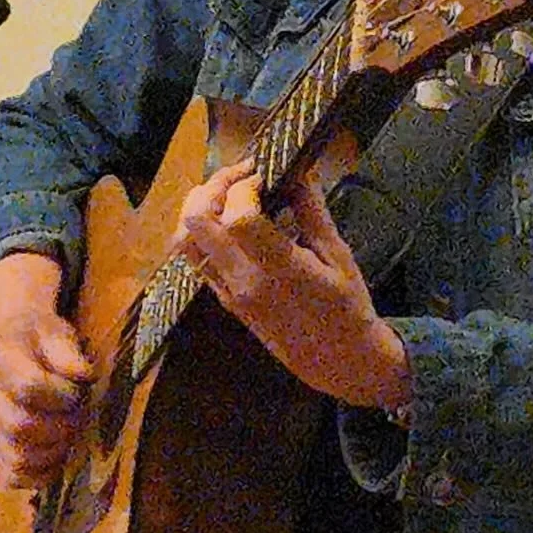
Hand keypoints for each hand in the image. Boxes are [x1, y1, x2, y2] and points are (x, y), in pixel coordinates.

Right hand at [0, 251, 94, 486]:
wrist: (20, 341)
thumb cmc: (41, 338)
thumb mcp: (56, 330)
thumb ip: (65, 349)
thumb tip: (81, 372)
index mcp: (0, 358)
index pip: (28, 387)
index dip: (60, 394)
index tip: (78, 391)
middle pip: (20, 425)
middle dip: (60, 425)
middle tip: (79, 415)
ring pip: (16, 454)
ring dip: (53, 451)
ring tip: (70, 435)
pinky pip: (12, 474)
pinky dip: (39, 474)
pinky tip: (58, 460)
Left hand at [174, 161, 410, 410]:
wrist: (338, 361)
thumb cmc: (347, 307)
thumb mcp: (339, 254)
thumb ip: (313, 211)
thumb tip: (298, 171)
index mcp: (278, 269)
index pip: (238, 216)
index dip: (245, 185)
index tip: (264, 173)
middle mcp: (244, 281)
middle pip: (198, 222)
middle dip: (214, 186)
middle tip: (241, 175)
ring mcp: (228, 293)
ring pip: (184, 242)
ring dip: (199, 209)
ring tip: (229, 195)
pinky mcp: (224, 301)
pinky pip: (196, 260)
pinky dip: (204, 232)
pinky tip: (231, 222)